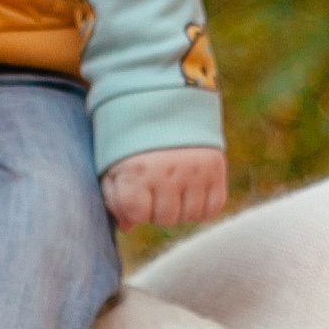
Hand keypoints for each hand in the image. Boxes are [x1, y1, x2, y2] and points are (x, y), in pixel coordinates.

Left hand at [103, 148, 228, 230]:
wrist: (164, 101)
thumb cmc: (132, 139)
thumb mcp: (112, 164)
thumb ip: (114, 198)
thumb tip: (127, 227)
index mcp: (136, 170)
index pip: (138, 215)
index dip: (135, 208)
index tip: (135, 190)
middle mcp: (167, 172)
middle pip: (166, 218)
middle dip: (158, 208)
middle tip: (156, 186)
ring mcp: (194, 171)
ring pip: (190, 216)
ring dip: (181, 207)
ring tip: (174, 185)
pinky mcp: (216, 168)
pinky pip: (213, 208)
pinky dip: (203, 206)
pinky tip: (192, 190)